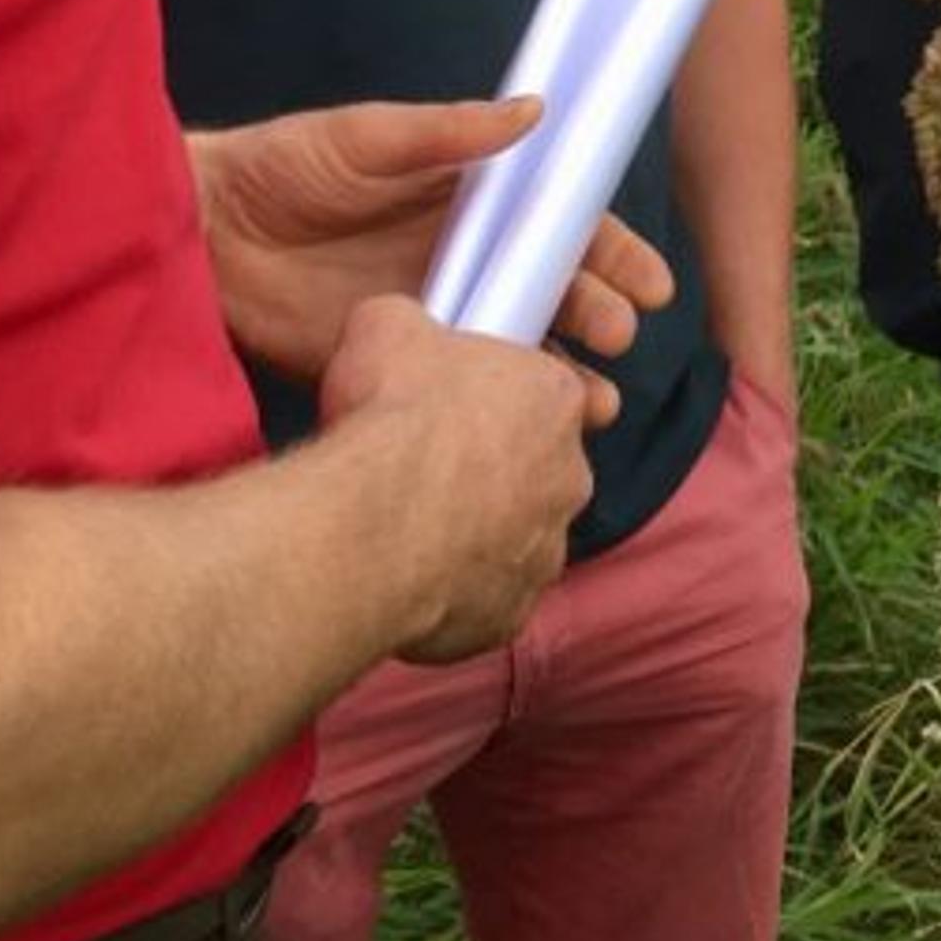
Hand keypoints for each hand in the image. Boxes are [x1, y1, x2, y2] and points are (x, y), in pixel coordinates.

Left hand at [188, 103, 671, 383]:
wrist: (200, 235)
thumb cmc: (281, 167)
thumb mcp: (365, 137)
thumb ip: (446, 132)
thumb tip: (534, 112)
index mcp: (468, 199)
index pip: (558, 224)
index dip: (610, 251)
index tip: (650, 283)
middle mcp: (462, 257)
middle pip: (554, 291)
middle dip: (597, 313)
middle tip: (614, 334)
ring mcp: (432, 315)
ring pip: (519, 350)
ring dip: (564, 375)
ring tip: (594, 403)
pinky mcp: (393, 363)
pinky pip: (460, 392)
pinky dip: (498, 414)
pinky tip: (524, 432)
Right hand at [315, 295, 595, 662]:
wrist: (371, 524)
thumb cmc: (390, 417)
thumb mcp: (387, 326)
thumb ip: (412, 325)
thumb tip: (399, 326)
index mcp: (554, 400)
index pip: (543, 393)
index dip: (496, 400)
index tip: (453, 408)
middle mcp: (569, 478)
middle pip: (536, 470)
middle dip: (490, 471)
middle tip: (428, 470)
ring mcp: (544, 553)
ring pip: (515, 540)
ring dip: (474, 534)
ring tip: (409, 527)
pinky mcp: (511, 615)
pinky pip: (486, 601)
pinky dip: (455, 593)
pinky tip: (407, 574)